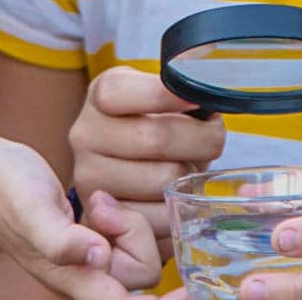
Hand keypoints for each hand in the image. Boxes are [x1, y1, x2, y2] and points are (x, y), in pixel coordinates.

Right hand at [0, 125, 161, 296]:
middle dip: (133, 236)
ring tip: (97, 201)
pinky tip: (97, 201)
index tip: (189, 291)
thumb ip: (60, 242)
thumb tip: (97, 257)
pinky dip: (120, 217)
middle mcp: (86, 276)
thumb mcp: (30, 213)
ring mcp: (89, 259)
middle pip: (143, 274)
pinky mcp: (92, 238)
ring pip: (137, 252)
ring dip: (126, 222)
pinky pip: (126, 237)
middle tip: (102, 207)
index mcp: (73, 281)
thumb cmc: (3, 192)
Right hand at [69, 67, 225, 260]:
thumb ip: (175, 85)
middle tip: (215, 137)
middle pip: (155, 139)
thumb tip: (211, 85)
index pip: (123, 92)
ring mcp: (90, 178)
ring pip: (163, 180)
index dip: (166, 95)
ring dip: (192, 174)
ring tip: (194, 164)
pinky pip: (158, 216)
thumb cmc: (148, 119)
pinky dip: (180, 206)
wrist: (119, 162)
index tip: (197, 98)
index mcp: (101, 95)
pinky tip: (181, 193)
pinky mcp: (104, 216)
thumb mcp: (152, 89)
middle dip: (200, 139)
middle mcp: (86, 135)